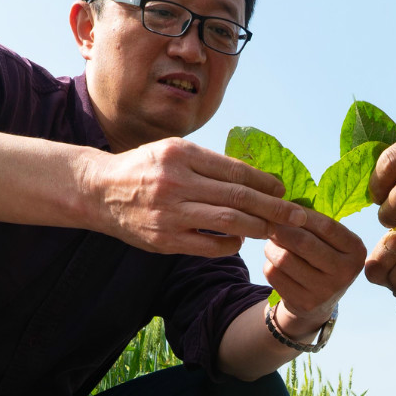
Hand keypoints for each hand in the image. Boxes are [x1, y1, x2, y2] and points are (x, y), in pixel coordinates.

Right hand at [83, 138, 308, 256]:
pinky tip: (240, 240)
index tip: (283, 189)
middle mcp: (177, 182)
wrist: (98, 191)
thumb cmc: (142, 168)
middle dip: (274, 207)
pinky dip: (231, 243)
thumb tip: (253, 176)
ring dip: (258, 226)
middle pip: (239, 196)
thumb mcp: (172, 151)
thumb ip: (207, 163)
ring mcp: (170, 213)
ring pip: (229, 220)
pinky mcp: (165, 239)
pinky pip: (210, 245)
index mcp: (182, 154)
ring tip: (275, 229)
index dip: (265, 182)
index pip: (235, 170)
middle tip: (297, 215)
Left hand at [265, 211, 367, 334]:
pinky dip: (269, 264)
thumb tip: (284, 204)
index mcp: (356, 251)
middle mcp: (345, 272)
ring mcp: (325, 291)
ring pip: (284, 259)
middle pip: (303, 242)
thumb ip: (316, 224)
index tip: (283, 207)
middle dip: (280, 228)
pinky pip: (275, 275)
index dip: (301, 214)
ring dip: (271, 246)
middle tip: (268, 222)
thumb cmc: (323, 260)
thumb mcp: (331, 243)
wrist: (319, 304)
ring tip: (270, 242)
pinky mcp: (304, 303)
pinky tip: (273, 262)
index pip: (326, 226)